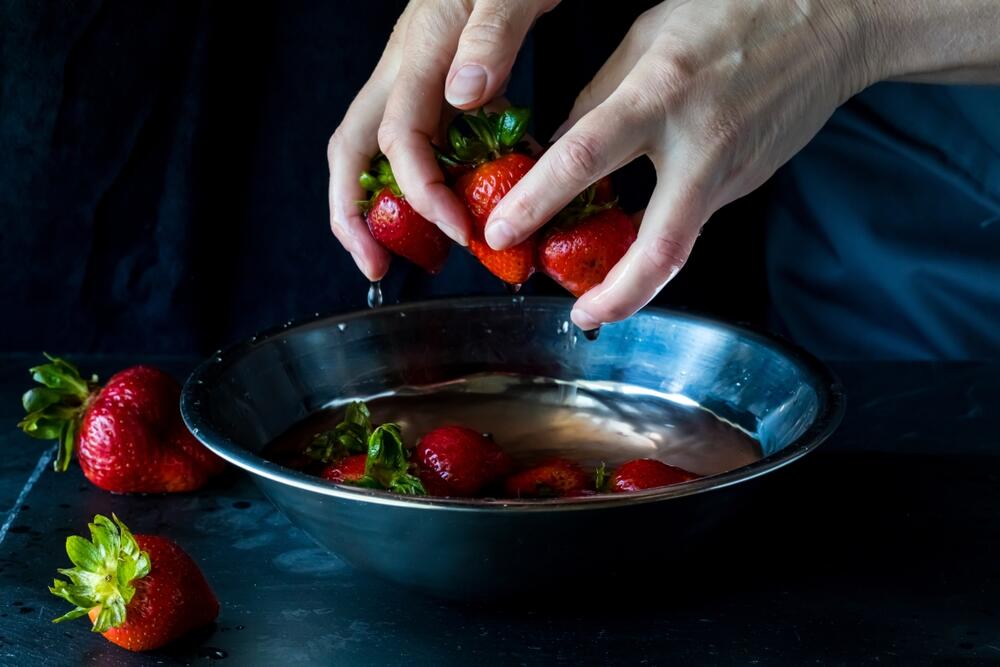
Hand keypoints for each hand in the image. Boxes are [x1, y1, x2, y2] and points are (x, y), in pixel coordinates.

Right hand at [326, 0, 557, 279]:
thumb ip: (492, 36)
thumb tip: (463, 94)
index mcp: (418, 53)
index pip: (399, 139)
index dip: (421, 193)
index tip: (459, 230)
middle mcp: (401, 71)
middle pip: (351, 152)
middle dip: (355, 215)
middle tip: (376, 266)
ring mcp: (412, 81)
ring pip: (373, 152)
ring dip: (378, 207)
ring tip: (398, 254)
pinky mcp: (433, 87)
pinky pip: (413, 144)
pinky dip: (419, 184)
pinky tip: (447, 207)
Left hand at [483, 0, 882, 329]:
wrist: (833, 21)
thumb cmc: (733, 13)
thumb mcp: (649, 34)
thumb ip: (600, 94)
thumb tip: (557, 143)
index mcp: (660, 92)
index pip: (584, 156)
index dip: (538, 200)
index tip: (503, 232)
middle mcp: (698, 144)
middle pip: (660, 246)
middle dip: (615, 295)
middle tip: (578, 316)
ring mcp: (730, 173)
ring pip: (680, 247)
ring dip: (638, 284)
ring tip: (599, 299)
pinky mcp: (746, 185)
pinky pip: (692, 220)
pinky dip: (658, 240)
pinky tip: (633, 244)